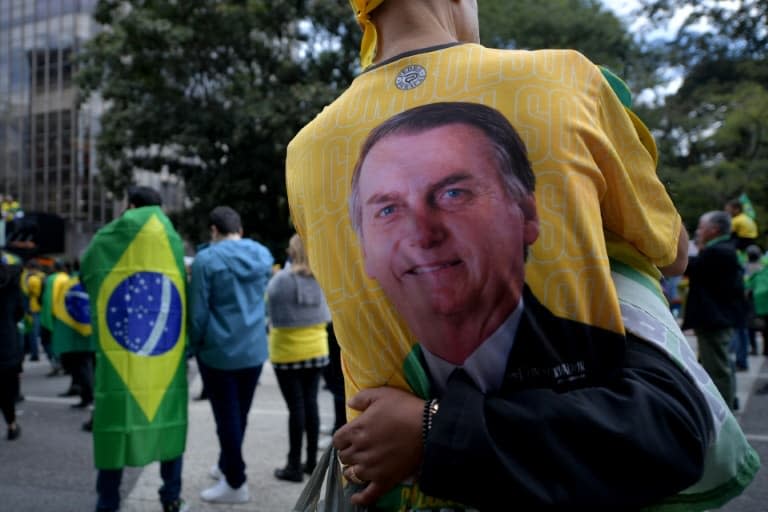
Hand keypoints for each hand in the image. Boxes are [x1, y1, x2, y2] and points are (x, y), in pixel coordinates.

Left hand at [333, 386, 424, 505]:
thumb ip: (362, 398)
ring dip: (353, 470)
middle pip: (343, 457)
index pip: (337, 440)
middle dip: (349, 452)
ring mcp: (371, 468)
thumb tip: (349, 404)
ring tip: (359, 467)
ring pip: (351, 475)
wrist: (429, 427)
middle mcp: (360, 451)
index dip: (343, 438)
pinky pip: (368, 495)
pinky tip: (355, 498)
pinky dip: (360, 498)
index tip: (350, 437)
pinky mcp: (385, 480)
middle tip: (358, 449)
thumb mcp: (382, 394)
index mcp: (356, 430)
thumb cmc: (405, 408)